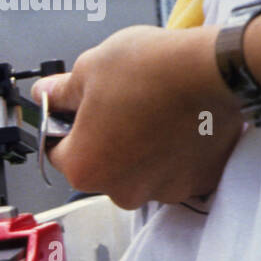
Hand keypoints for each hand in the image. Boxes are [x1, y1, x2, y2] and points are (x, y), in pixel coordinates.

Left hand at [33, 25, 244, 209]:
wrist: (216, 70)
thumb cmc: (150, 70)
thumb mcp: (91, 68)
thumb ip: (62, 90)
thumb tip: (45, 94)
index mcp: (83, 168)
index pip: (57, 153)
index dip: (64, 128)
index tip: (77, 111)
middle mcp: (118, 191)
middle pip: (101, 167)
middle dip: (107, 141)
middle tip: (124, 106)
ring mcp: (159, 192)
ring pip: (140, 172)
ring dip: (142, 151)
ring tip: (157, 114)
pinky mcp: (194, 185)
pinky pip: (176, 172)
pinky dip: (175, 155)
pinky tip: (181, 126)